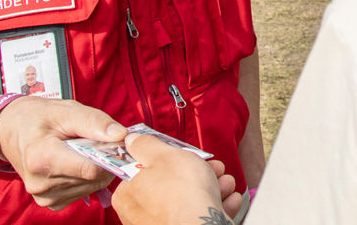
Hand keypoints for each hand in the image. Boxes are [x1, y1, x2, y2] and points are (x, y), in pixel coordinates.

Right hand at [0, 98, 126, 209]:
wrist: (9, 130)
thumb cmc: (37, 117)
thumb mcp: (65, 110)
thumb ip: (94, 122)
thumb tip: (121, 135)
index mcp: (42, 159)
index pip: (91, 169)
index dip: (109, 154)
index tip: (115, 140)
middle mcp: (41, 184)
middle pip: (93, 178)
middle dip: (103, 159)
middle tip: (97, 140)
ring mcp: (44, 196)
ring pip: (91, 186)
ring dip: (95, 168)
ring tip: (82, 149)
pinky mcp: (50, 202)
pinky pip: (82, 192)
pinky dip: (86, 178)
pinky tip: (76, 162)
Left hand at [111, 133, 240, 224]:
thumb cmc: (182, 193)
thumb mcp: (164, 155)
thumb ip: (146, 145)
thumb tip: (133, 140)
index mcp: (128, 194)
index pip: (144, 169)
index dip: (169, 158)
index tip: (184, 153)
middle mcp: (140, 215)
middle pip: (171, 185)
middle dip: (198, 173)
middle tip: (212, 167)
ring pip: (187, 202)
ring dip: (212, 188)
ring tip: (225, 183)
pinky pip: (197, 217)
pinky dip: (215, 207)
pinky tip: (228, 200)